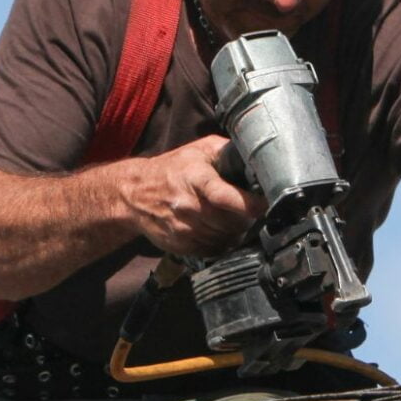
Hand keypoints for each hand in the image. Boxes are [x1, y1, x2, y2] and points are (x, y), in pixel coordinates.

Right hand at [123, 135, 260, 255]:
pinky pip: (214, 250)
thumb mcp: (198, 150)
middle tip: (250, 209)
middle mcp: (188, 206)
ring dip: (236, 230)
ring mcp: (184, 228)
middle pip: (231, 221)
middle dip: (247, 217)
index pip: (223, 196)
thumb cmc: (172, 169)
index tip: (265, 205)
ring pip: (226, 238)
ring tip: (234, 217)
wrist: (135, 194)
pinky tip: (220, 229)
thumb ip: (226, 151)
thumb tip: (256, 155)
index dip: (247, 203)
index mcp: (196, 179)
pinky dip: (223, 242)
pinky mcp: (181, 245)